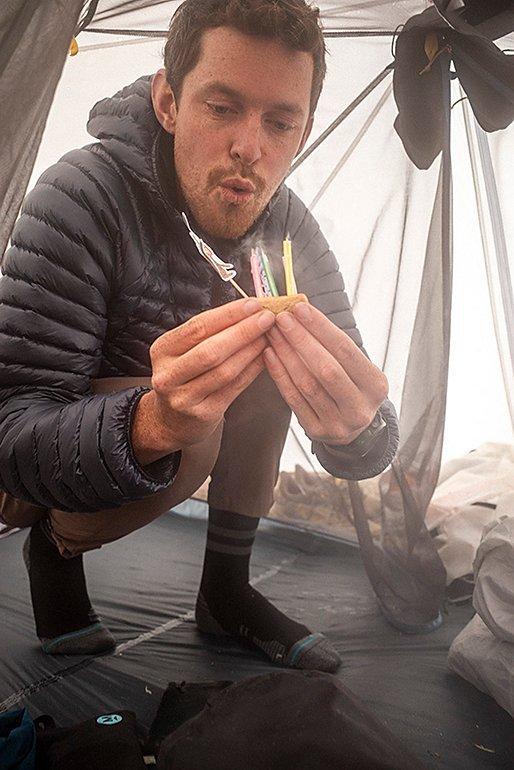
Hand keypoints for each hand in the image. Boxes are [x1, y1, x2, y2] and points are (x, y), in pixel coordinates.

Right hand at [132, 298, 274, 463]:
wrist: (171, 421)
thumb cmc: (183, 378)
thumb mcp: (183, 352)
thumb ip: (209, 333)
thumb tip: (247, 310)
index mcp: (162, 351)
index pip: (197, 327)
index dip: (228, 314)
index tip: (252, 304)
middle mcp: (169, 375)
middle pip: (211, 350)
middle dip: (243, 331)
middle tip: (266, 318)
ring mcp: (184, 398)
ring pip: (224, 371)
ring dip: (251, 350)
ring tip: (268, 336)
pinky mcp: (203, 415)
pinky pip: (234, 388)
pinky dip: (252, 370)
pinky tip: (264, 358)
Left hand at [263, 301, 387, 445]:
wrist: (353, 428)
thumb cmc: (352, 387)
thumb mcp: (357, 368)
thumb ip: (334, 345)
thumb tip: (302, 311)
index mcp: (375, 385)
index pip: (345, 350)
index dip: (320, 327)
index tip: (300, 308)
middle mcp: (359, 407)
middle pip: (326, 368)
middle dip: (301, 340)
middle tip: (282, 318)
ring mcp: (338, 423)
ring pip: (307, 384)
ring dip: (286, 354)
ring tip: (273, 333)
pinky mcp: (316, 431)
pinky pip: (293, 399)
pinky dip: (279, 374)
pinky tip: (270, 355)